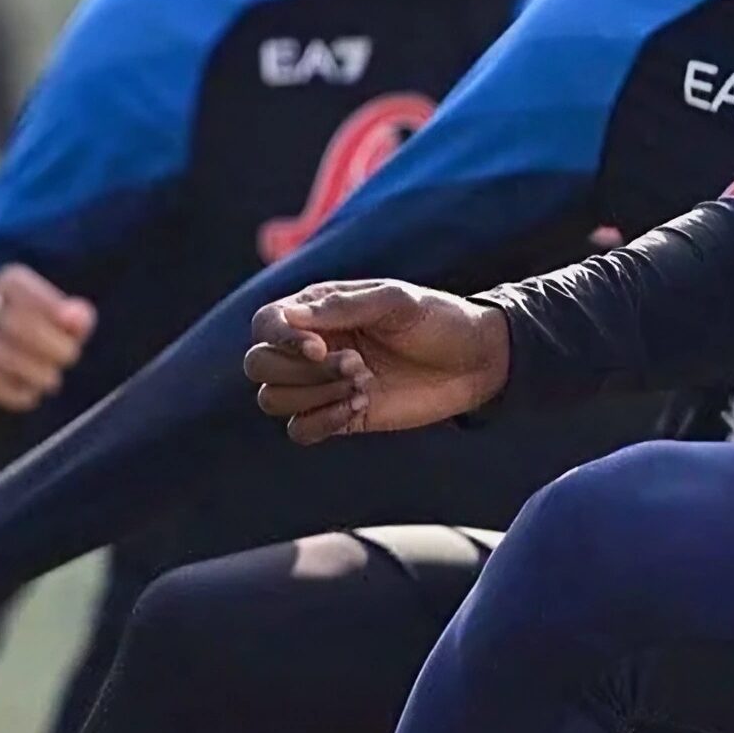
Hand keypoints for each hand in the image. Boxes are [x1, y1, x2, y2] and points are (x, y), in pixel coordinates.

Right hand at [0, 263, 96, 411]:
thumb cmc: (39, 337)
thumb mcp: (64, 326)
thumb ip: (76, 319)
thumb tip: (77, 318)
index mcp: (8, 286)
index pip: (15, 282)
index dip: (46, 303)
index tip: (73, 327)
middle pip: (6, 317)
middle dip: (44, 341)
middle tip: (69, 357)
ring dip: (28, 369)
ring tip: (50, 380)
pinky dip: (9, 391)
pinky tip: (30, 394)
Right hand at [244, 280, 509, 443]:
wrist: (475, 362)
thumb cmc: (436, 320)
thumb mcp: (395, 302)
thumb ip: (342, 307)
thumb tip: (288, 316)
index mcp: (318, 309)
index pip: (265, 324)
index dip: (280, 340)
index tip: (319, 349)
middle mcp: (311, 346)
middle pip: (259, 366)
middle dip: (302, 372)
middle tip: (357, 366)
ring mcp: (321, 384)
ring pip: (274, 399)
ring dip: (316, 396)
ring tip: (365, 384)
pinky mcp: (337, 416)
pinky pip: (299, 430)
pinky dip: (322, 422)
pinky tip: (361, 407)